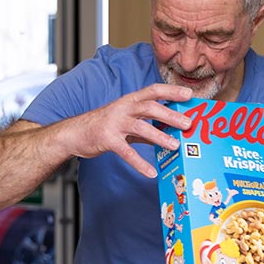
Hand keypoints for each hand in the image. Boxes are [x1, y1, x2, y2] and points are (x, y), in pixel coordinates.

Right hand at [71, 83, 192, 176]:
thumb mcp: (126, 119)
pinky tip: (151, 172)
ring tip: (175, 146)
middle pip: (150, 107)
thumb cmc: (104, 125)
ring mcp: (114, 123)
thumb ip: (146, 122)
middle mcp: (123, 108)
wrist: (75, 133)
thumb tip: (170, 129)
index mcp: (130, 100)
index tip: (189, 95)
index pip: (153, 91)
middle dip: (170, 114)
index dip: (171, 91)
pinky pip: (126, 152)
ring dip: (160, 136)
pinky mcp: (107, 139)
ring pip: (140, 127)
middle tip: (188, 123)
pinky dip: (140, 163)